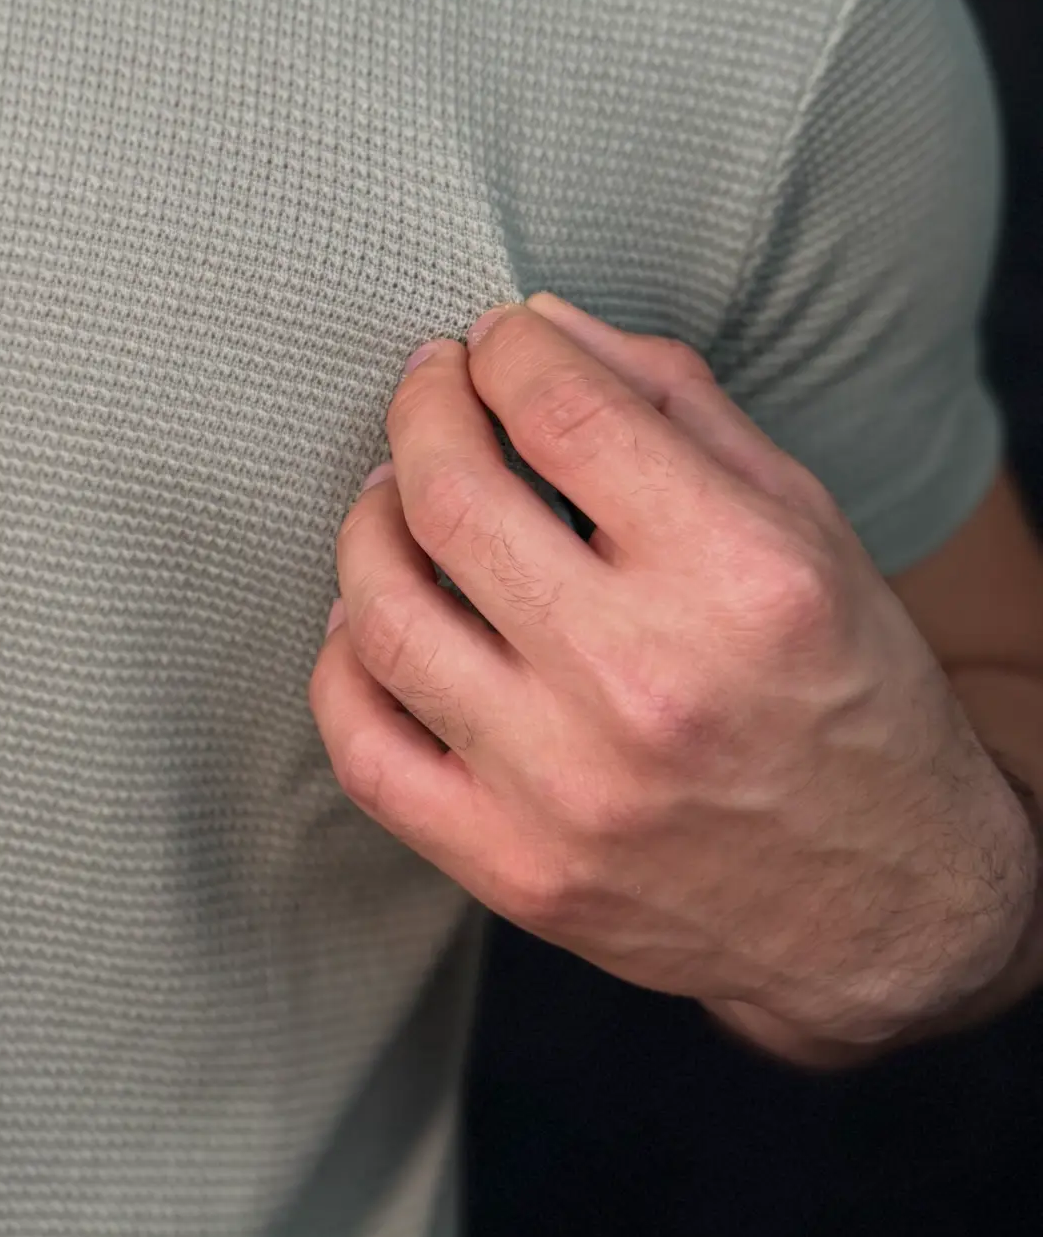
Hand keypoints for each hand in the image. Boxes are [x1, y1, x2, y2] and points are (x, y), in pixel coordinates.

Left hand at [310, 296, 1040, 1051]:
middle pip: (451, 499)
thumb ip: (673, 405)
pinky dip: (344, 664)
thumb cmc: (847, 693)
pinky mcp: (516, 872)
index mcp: (741, 580)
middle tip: (433, 390)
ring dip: (369, 524)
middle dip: (422, 411)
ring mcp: (567, 789)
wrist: (891, 914)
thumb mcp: (807, 523)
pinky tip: (377, 619)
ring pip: (383, 614)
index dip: (506, 350)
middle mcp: (647, 684)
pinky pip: (364, 749)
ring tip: (397, 495)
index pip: (561, 412)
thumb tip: (539, 323)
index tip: (498, 341)